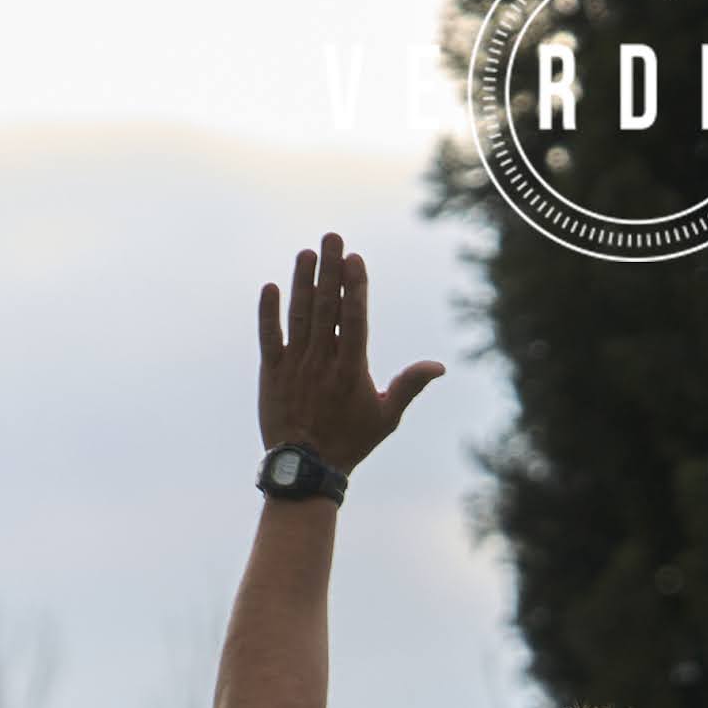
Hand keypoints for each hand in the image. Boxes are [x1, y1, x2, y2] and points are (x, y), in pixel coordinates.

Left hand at [255, 233, 440, 475]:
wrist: (305, 469)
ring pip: (299, 315)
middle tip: (332, 238)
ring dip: (302, 281)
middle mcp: (322, 362)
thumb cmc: (350, 442)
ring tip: (307, 253)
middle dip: (329, 270)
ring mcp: (295, 366)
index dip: (354, 287)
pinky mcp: (271, 373)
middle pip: (326, 307)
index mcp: (352, 370)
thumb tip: (439, 367)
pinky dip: (268, 312)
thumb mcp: (386, 417)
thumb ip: (410, 386)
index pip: (353, 318)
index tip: (354, 259)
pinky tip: (272, 287)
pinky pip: (269, 336)